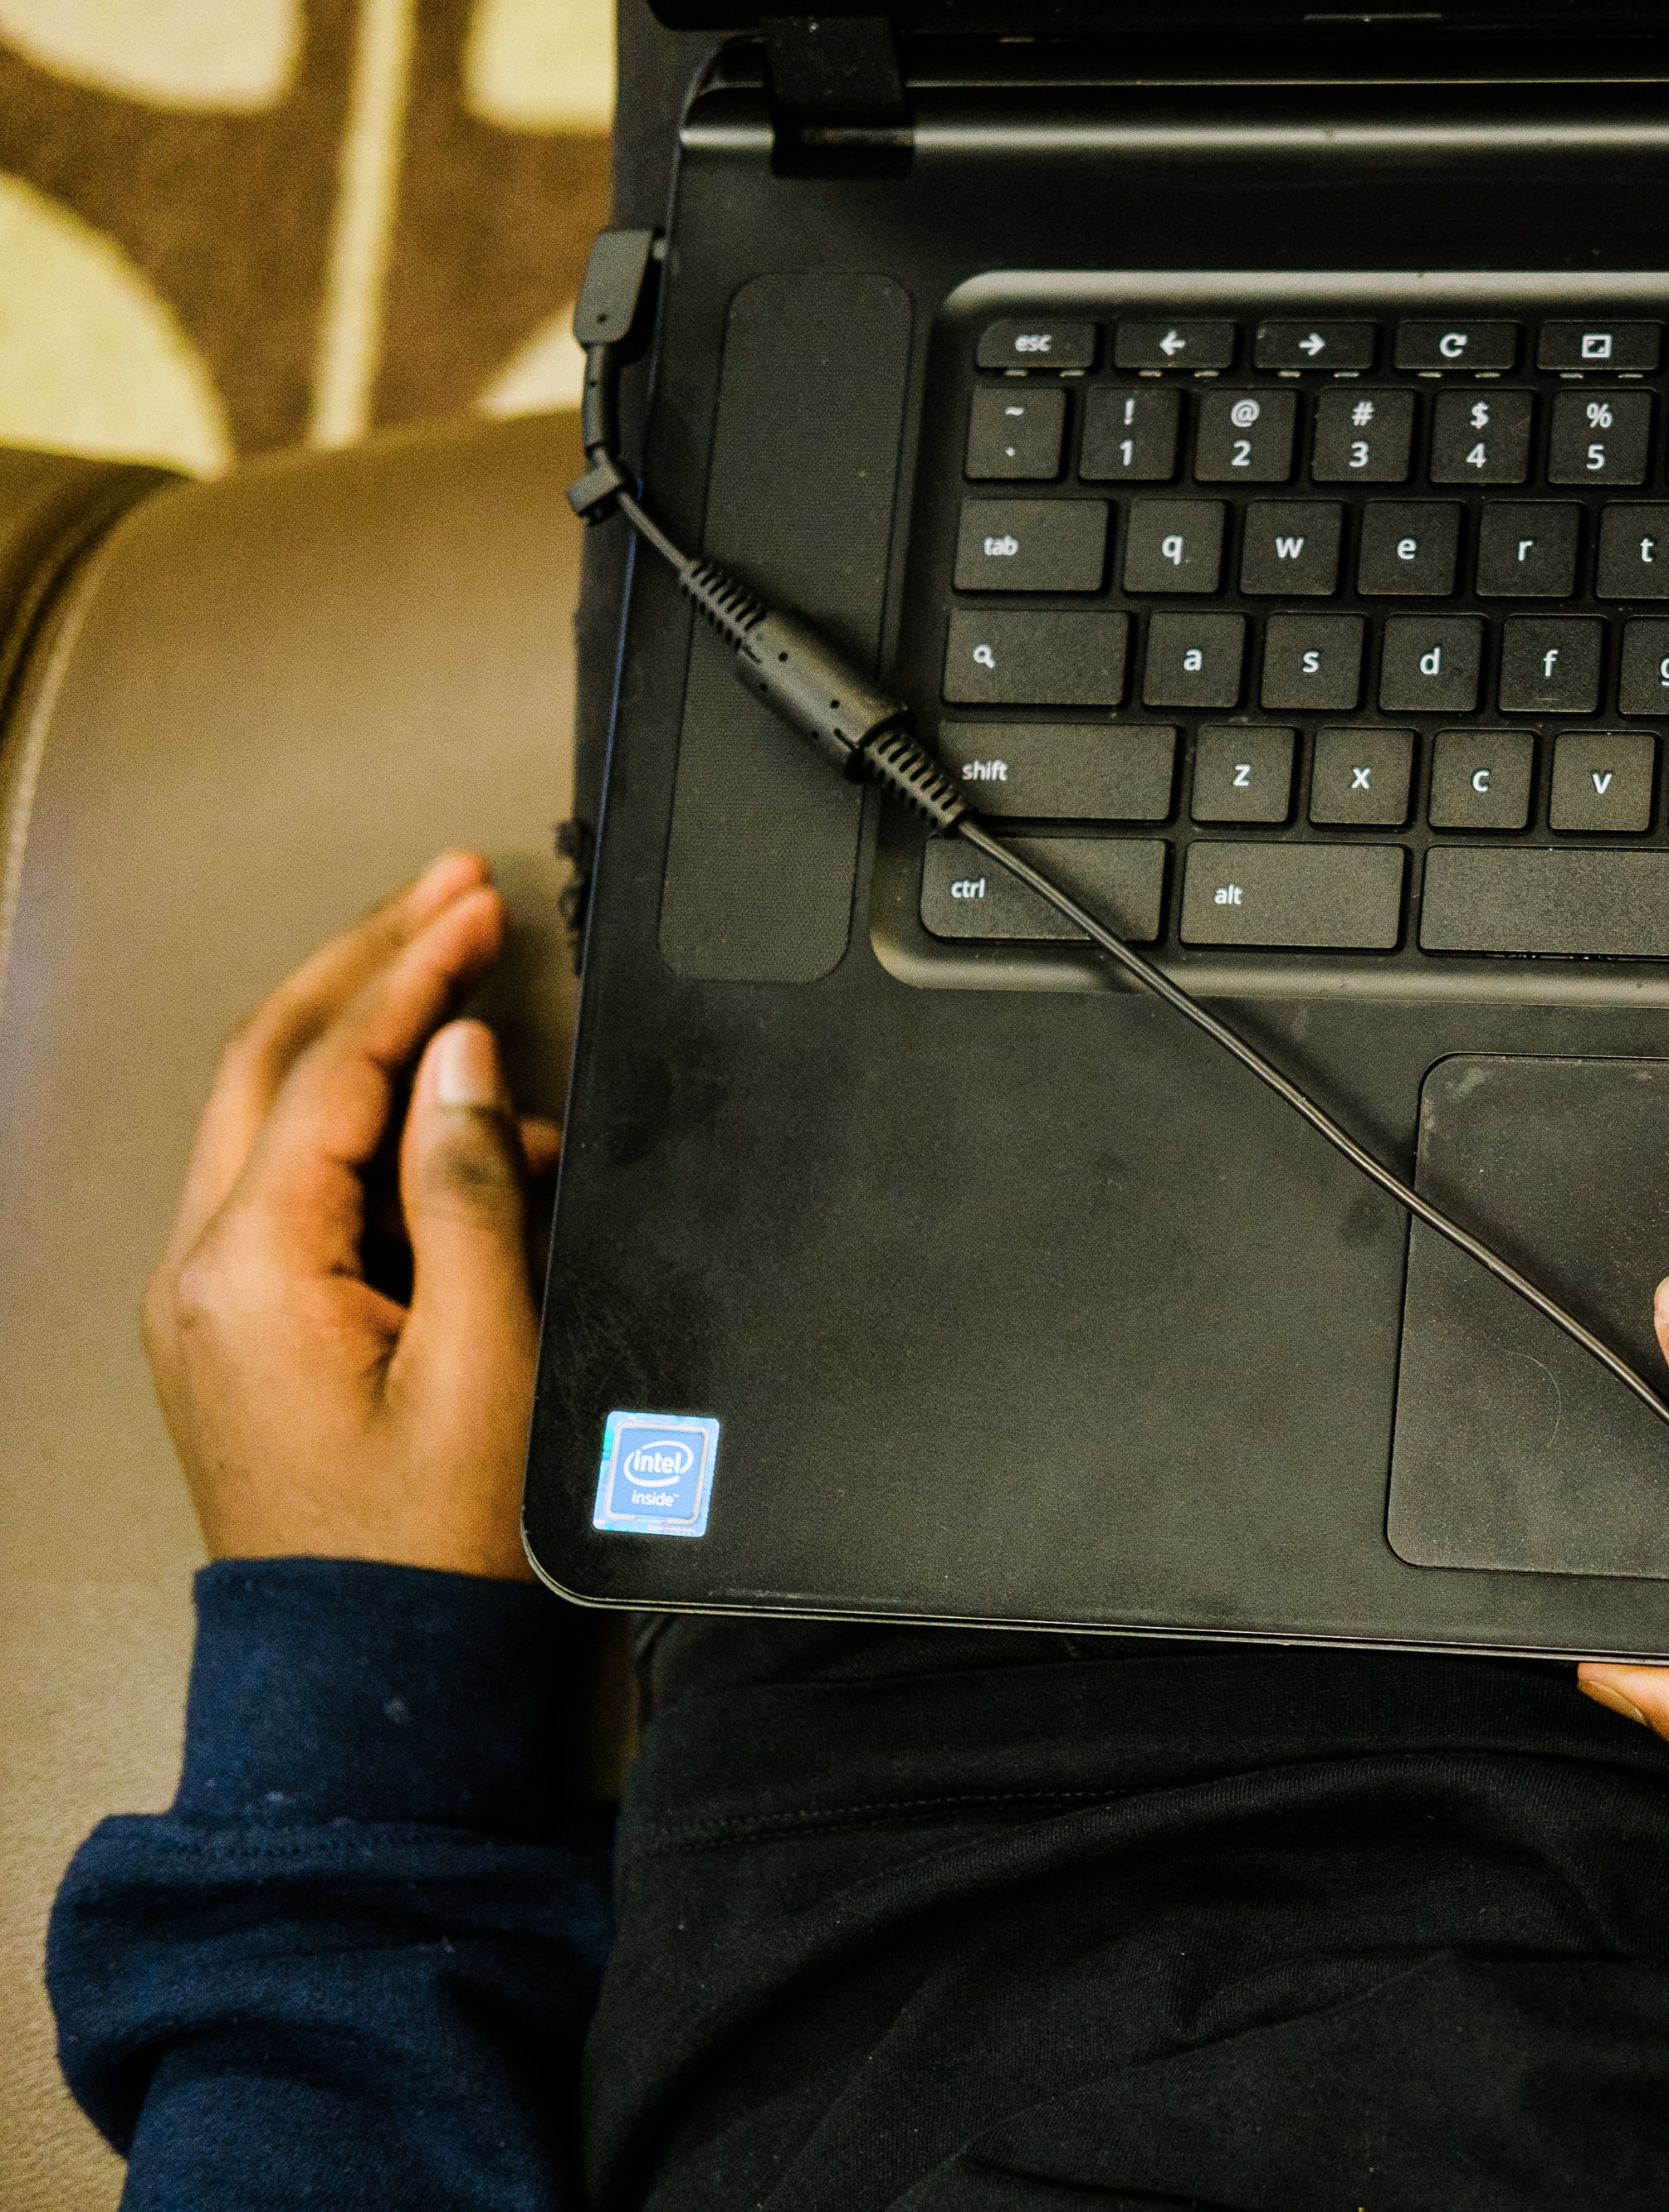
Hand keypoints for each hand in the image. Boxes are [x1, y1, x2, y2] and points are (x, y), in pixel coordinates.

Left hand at [143, 852, 557, 1578]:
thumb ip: (470, 1192)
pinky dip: (375, 1141)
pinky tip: (473, 1157)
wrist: (371, 1674)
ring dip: (375, 1047)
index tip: (474, 902)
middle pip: (271, 1056)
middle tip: (448, 891)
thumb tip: (464, 1065)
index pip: (332, 1067)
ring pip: (276, 1112)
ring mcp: (209, 1298)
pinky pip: (295, 1187)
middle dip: (366, 960)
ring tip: (495, 1043)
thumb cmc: (434, 1547)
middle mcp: (203, 1269)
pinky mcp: (239, 1326)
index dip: (413, 969)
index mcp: (253, 1269)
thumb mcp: (489, 1357)